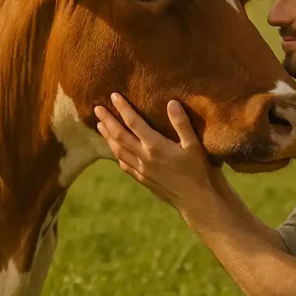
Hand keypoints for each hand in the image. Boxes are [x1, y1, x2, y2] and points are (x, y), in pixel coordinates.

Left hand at [94, 93, 219, 210]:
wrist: (195, 200)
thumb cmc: (198, 170)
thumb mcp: (194, 145)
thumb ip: (182, 124)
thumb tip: (171, 102)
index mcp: (156, 146)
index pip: (134, 123)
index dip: (123, 108)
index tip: (114, 96)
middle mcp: (144, 157)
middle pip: (119, 136)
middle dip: (107, 120)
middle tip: (97, 108)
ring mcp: (141, 170)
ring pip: (118, 150)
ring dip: (107, 136)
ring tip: (99, 125)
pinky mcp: (142, 179)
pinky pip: (124, 164)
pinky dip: (116, 153)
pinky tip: (113, 149)